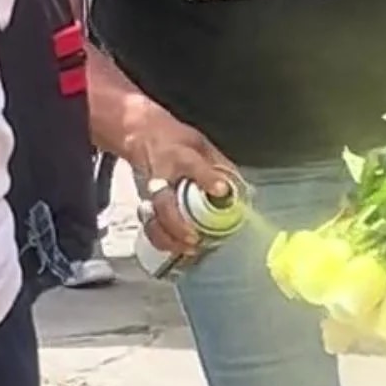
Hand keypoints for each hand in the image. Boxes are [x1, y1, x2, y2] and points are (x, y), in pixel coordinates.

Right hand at [121, 105, 237, 257]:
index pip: (193, 166)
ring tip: (190, 247)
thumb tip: (245, 191)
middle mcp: (161, 176)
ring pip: (153, 218)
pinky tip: (179, 248)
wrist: (141, 136)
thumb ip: (222, 167)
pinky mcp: (145, 203)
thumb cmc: (176, 141)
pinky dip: (163, 240)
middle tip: (195, 237)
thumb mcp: (202, 145)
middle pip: (163, 201)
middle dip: (177, 222)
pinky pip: (150, 225)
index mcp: (179, 156)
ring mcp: (149, 192)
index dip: (207, 178)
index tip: (222, 190)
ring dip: (169, 236)